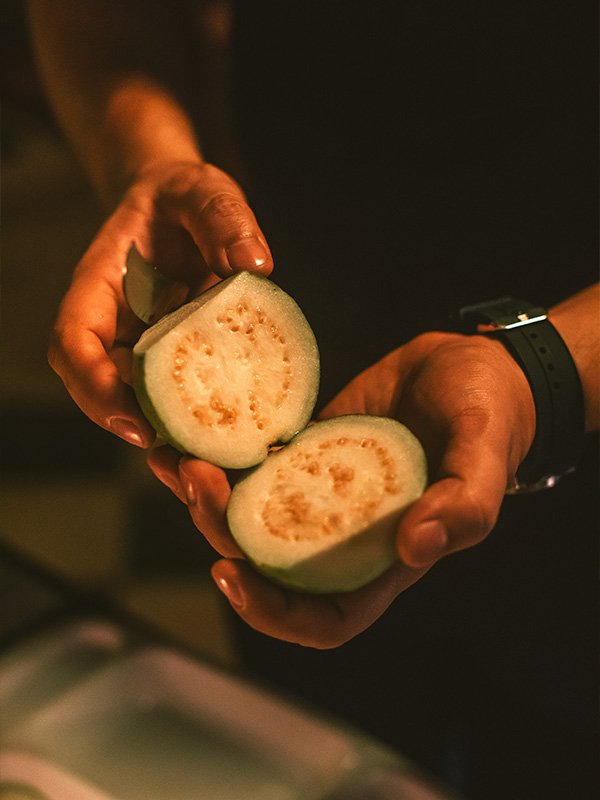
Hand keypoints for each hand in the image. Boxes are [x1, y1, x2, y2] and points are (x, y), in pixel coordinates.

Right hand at [48, 160, 272, 446]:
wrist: (183, 208)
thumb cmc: (184, 197)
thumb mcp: (204, 190)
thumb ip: (225, 217)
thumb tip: (255, 264)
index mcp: (98, 286)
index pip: (73, 343)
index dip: (94, 388)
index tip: (135, 423)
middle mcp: (112, 325)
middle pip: (100, 390)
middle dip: (136, 432)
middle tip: (184, 468)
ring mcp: (138, 346)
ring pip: (136, 403)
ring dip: (167, 440)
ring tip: (212, 469)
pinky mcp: (170, 359)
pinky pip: (174, 396)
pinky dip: (196, 421)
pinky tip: (235, 438)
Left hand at [148, 331, 535, 647]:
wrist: (468, 365)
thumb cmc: (489, 417)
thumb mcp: (485, 457)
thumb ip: (464, 505)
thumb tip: (415, 546)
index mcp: (382, 559)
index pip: (321, 618)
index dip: (270, 613)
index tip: (229, 573)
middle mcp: (340, 534)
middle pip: (264, 562)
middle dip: (217, 532)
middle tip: (195, 479)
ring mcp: (316, 489)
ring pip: (247, 513)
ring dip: (204, 494)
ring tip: (174, 454)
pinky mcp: (302, 448)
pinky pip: (253, 462)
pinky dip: (220, 451)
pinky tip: (191, 425)